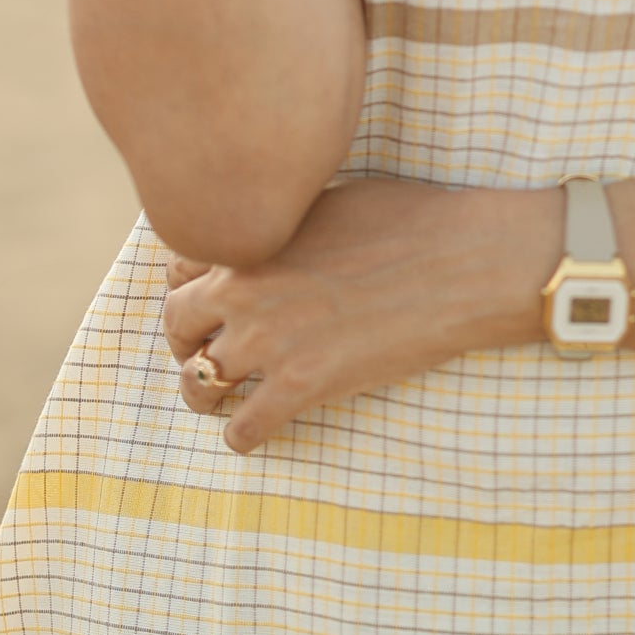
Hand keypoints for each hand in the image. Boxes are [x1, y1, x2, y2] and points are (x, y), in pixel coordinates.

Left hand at [161, 176, 558, 452]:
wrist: (459, 262)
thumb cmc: (408, 220)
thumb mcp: (328, 200)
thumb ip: (283, 224)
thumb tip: (273, 234)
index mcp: (251, 241)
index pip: (179, 268)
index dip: (188, 286)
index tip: (203, 302)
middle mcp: (245, 290)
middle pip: (175, 324)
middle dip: (182, 341)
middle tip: (199, 351)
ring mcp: (269, 341)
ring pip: (197, 382)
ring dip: (201, 393)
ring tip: (214, 400)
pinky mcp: (301, 386)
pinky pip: (243, 427)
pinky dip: (240, 435)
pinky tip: (252, 432)